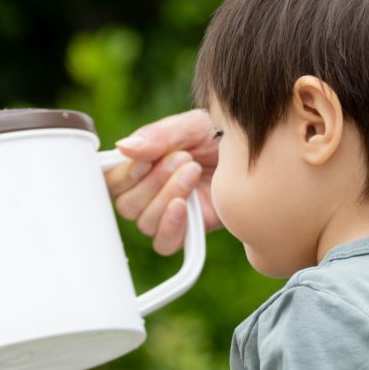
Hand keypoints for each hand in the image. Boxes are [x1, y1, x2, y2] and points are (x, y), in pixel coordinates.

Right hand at [107, 108, 219, 255]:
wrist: (259, 154)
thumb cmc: (223, 136)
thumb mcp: (191, 126)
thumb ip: (158, 135)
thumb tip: (124, 147)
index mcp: (141, 166)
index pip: (109, 180)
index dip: (121, 175)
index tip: (142, 160)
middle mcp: (149, 193)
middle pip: (125, 205)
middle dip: (152, 181)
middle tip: (183, 158)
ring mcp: (167, 214)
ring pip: (144, 222)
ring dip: (166, 195)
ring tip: (193, 170)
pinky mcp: (187, 231)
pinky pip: (164, 243)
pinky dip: (171, 226)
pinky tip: (185, 206)